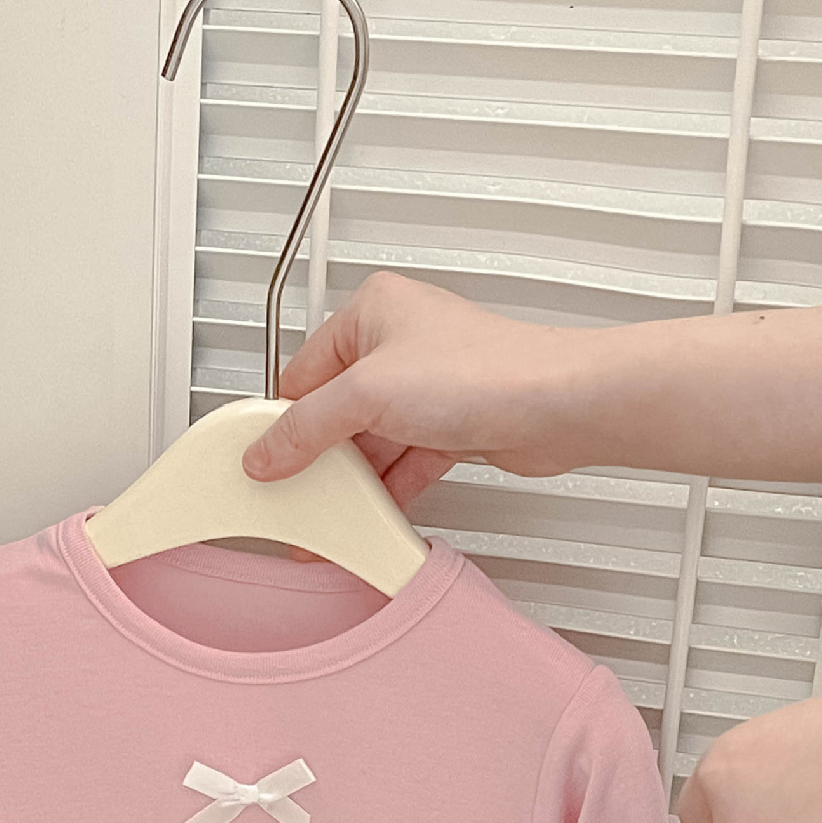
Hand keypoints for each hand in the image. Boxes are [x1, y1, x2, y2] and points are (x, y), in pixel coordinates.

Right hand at [241, 273, 598, 504]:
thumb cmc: (483, 371)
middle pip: (335, 411)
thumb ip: (305, 429)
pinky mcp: (451, 424)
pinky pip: (403, 460)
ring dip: (356, 479)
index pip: (302, 371)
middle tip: (298, 493)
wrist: (556, 406)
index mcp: (372, 311)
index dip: (282, 420)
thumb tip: (265, 453)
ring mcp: (427, 386)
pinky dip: (388, 488)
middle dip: (321, 457)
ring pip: (371, 440)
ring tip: (334, 511)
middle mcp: (399, 343)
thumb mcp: (365, 395)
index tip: (264, 460)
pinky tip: (373, 511)